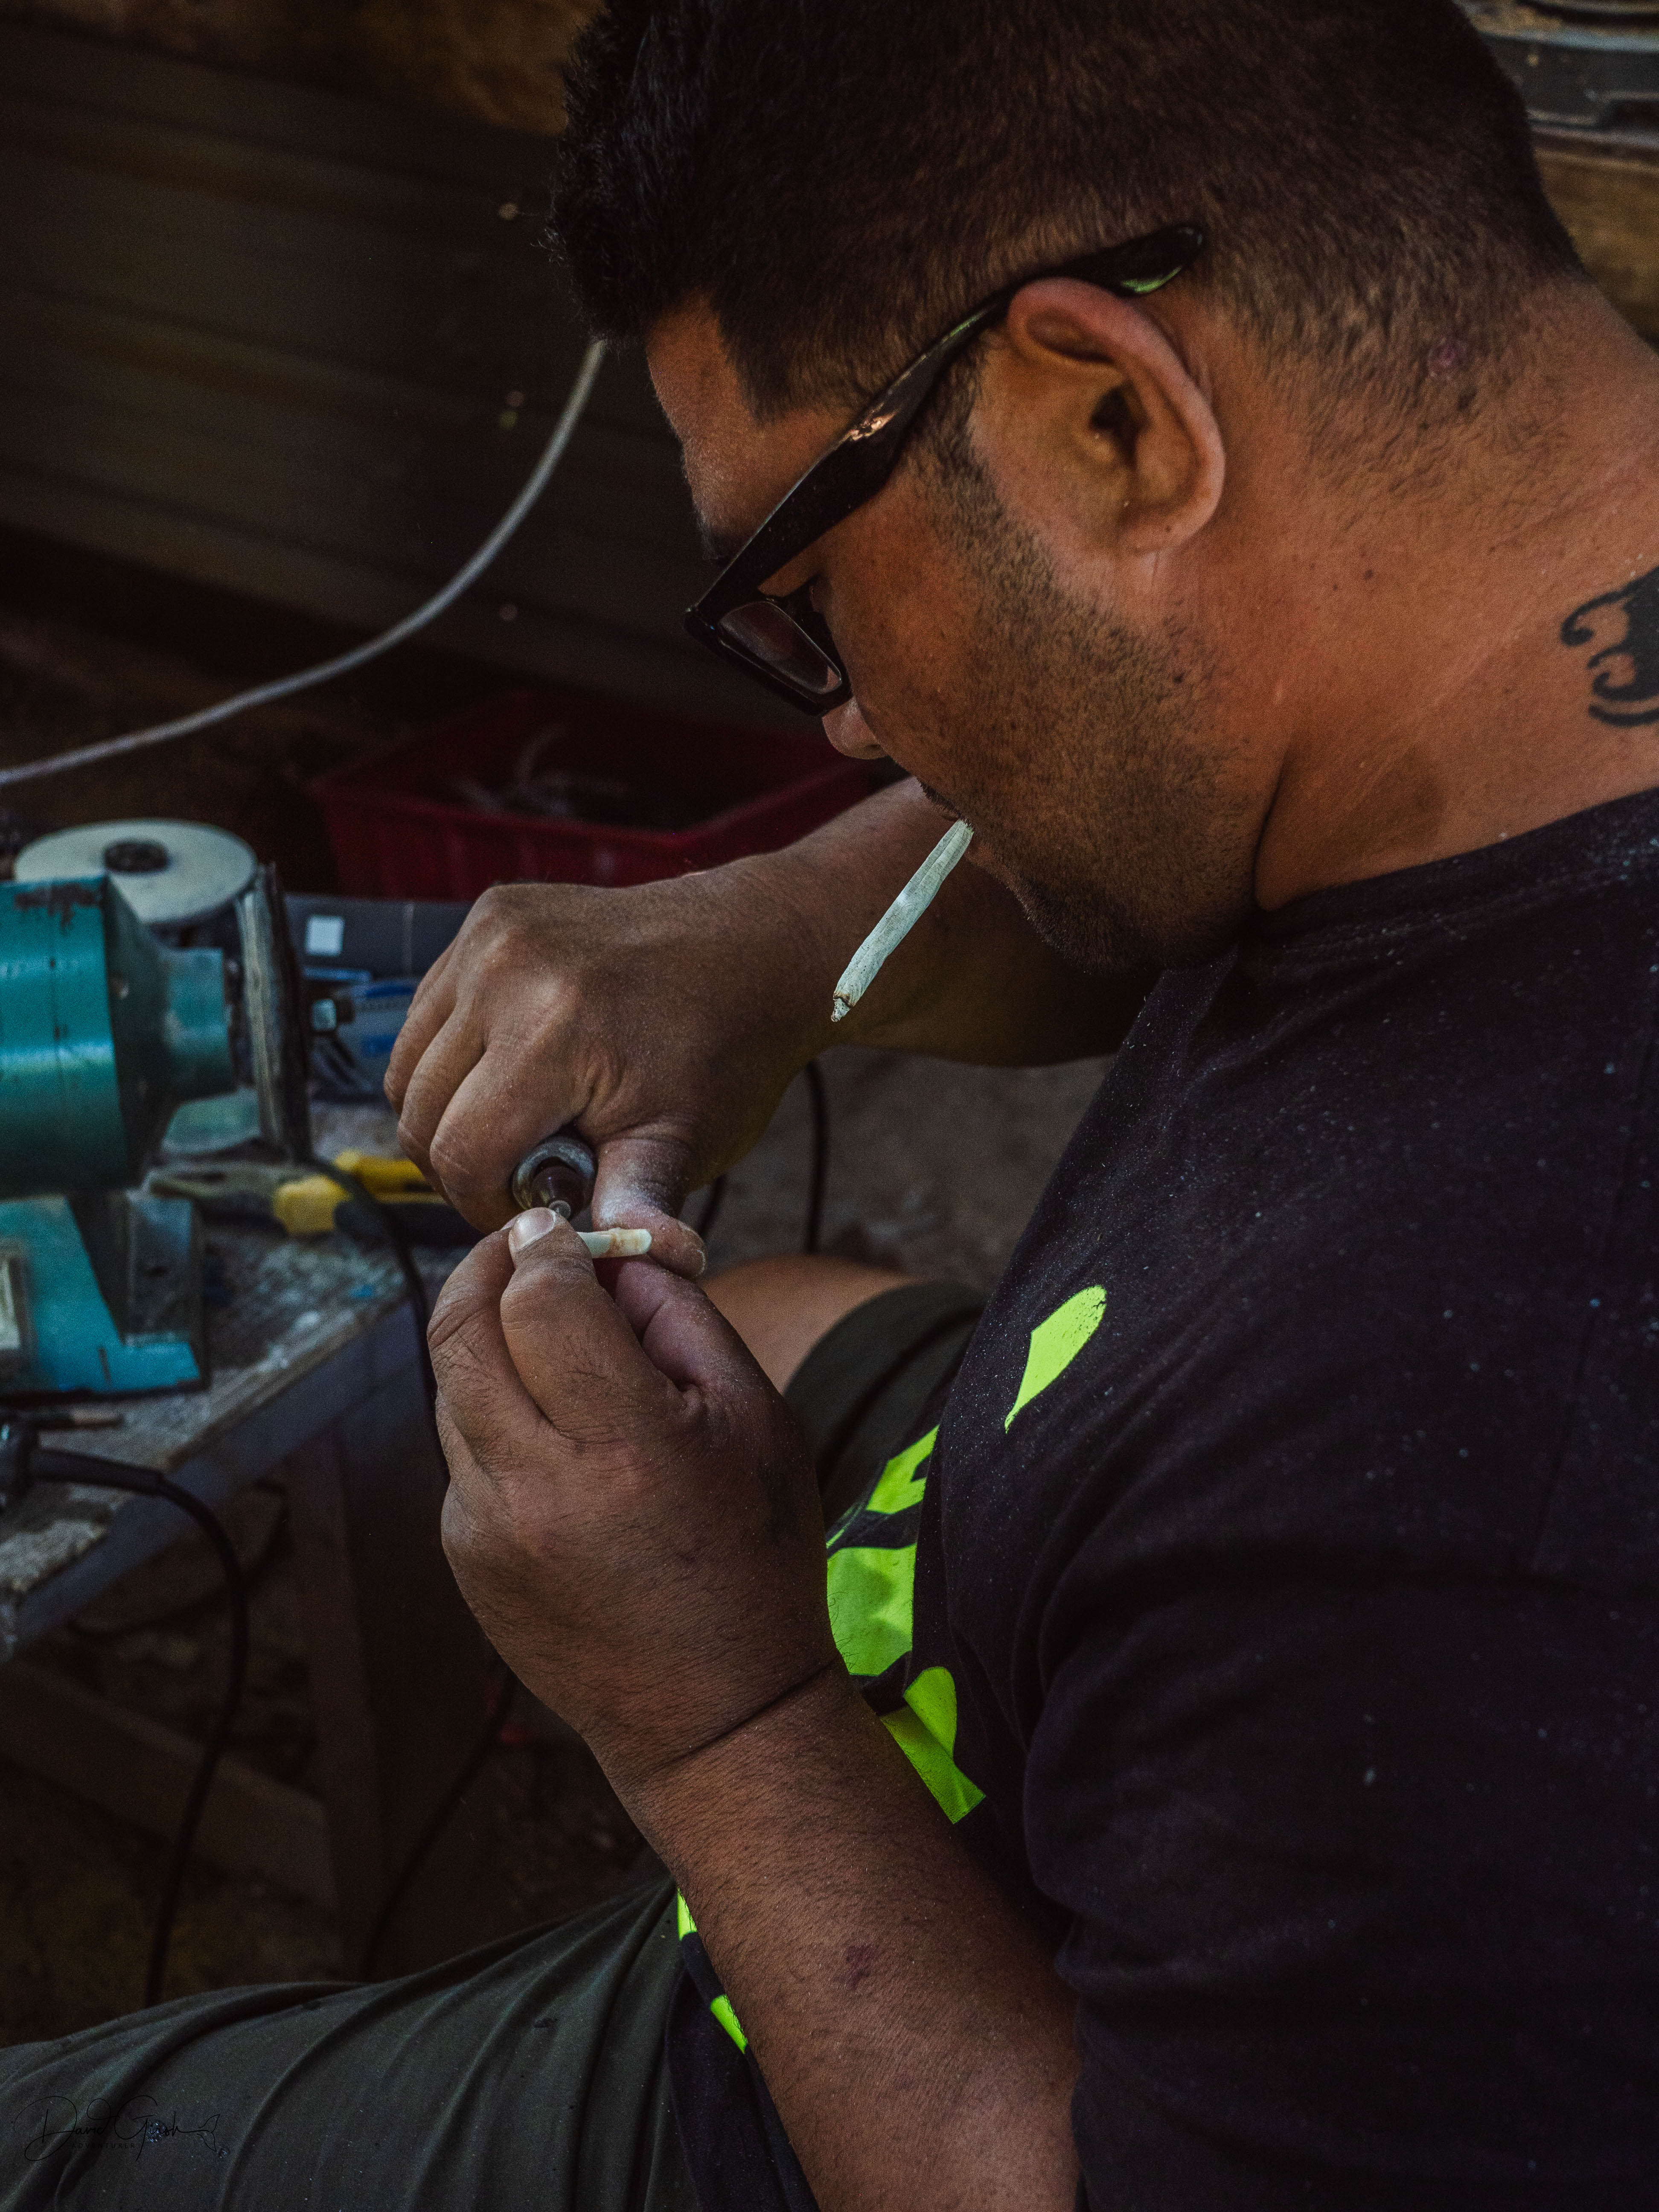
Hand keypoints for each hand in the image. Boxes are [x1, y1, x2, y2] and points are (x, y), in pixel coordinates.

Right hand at [386, 865, 826, 1266]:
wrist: (755, 947)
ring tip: (515, 1127)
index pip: (461, 1154)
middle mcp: (505, 970)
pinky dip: (452, 1059)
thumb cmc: (725, 1049)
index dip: (485, 1205)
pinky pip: (428, 1014)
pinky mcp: (488, 916)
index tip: (532, 1212)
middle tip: (524, 1176)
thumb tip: (636, 1269)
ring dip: (446, 1113)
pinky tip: (511, 1075)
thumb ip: (634, 1207)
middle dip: (463, 1165)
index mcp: (553, 1029)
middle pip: (420, 1114)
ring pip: (408, 1066)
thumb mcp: (684, 1141)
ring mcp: (489, 935)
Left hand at [429, 1210, 842, 1804]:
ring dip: (488, 1342)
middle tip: (518, 1246)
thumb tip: (615, 1258)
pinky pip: (462, 1452)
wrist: (717, 1712)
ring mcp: (486, 1528)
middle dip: (484, 1268)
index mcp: (624, 1444)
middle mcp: (536, 1486)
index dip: (544, 1244)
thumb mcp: (755, 1419)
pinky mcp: (465, 1558)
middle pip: (459, 1330)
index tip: (558, 1226)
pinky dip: (495, 1417)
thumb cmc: (754, 1557)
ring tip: (549, 1341)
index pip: (538, 1298)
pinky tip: (556, 1438)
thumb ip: (683, 1319)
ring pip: (451, 1387)